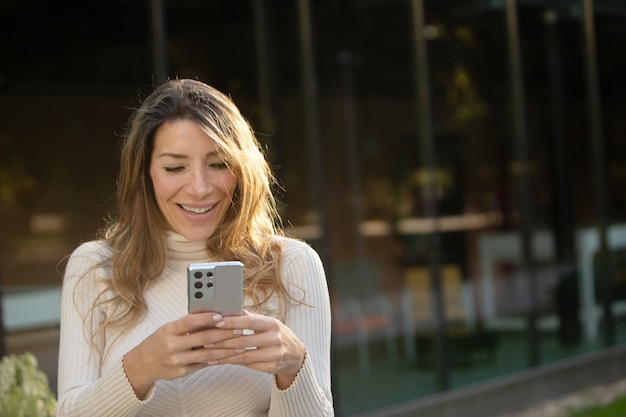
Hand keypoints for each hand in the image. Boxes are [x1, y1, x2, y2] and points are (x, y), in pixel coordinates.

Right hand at [122, 312, 242, 398]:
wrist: (142, 364)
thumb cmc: (160, 341)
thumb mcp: (169, 329)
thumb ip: (187, 325)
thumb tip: (213, 316)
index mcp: (169, 330)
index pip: (190, 322)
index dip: (206, 318)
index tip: (221, 316)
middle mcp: (172, 345)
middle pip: (203, 338)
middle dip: (224, 334)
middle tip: (239, 330)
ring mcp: (177, 360)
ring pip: (207, 354)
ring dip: (226, 349)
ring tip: (240, 345)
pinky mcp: (182, 372)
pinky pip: (203, 364)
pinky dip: (217, 360)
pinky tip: (228, 356)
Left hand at [206, 311, 305, 389]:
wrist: (294, 354)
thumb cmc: (276, 335)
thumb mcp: (268, 324)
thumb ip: (251, 318)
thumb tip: (233, 308)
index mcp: (272, 324)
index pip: (250, 322)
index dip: (233, 322)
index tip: (217, 321)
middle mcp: (274, 339)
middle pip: (244, 340)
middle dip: (223, 341)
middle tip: (206, 340)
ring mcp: (273, 354)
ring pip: (244, 355)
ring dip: (224, 354)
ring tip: (208, 353)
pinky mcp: (270, 367)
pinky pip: (247, 365)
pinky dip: (232, 362)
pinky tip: (220, 361)